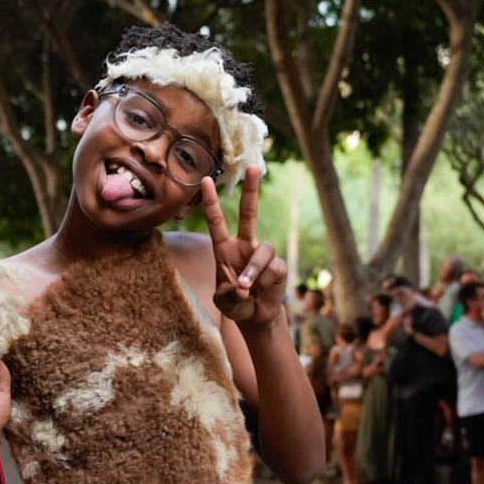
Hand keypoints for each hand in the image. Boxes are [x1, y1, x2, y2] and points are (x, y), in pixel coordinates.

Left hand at [201, 167, 284, 328]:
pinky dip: (263, 282)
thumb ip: (228, 295)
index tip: (205, 180)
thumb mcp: (224, 303)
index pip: (217, 222)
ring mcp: (262, 255)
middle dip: (252, 190)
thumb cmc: (236, 304)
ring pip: (263, 251)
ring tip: (246, 289)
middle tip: (253, 167)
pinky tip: (260, 292)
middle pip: (250, 214)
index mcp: (224, 249)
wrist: (256, 317)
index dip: (211, 202)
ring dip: (253, 272)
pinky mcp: (278, 266)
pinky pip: (272, 268)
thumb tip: (244, 288)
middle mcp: (245, 246)